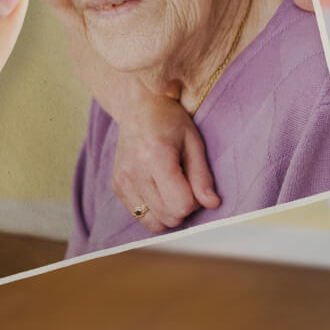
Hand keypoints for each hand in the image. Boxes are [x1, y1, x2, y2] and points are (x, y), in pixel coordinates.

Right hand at [112, 90, 220, 233]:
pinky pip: (139, 216)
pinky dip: (153, 209)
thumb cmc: (170, 120)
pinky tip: (156, 187)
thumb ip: (202, 175)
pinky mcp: (116, 186)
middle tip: (184, 182)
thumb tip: (213, 204)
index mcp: (157, 157)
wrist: (139, 106)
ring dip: (168, 212)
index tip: (194, 182)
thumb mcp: (193, 141)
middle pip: (169, 217)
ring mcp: (122, 180)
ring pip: (154, 223)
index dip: (195, 200)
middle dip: (183, 206)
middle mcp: (135, 172)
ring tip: (170, 187)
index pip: (181, 205)